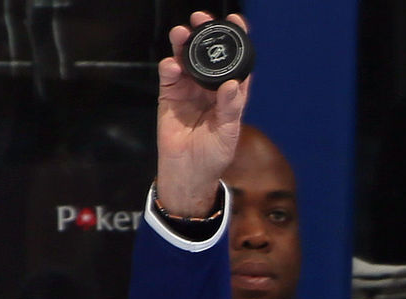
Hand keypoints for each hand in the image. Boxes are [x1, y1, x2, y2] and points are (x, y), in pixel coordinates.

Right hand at [156, 11, 250, 215]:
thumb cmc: (214, 154)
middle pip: (207, 54)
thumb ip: (230, 108)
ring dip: (183, 44)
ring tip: (182, 33)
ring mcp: (188, 89)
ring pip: (185, 59)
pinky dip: (170, 68)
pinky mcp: (169, 96)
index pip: (234, 62)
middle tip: (202, 19)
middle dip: (205, 34)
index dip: (236, 41)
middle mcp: (209, 86)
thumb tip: (231, 84)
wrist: (189, 171)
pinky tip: (172, 64)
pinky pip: (169, 77)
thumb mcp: (228, 132)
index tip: (237, 22)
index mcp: (229, 92)